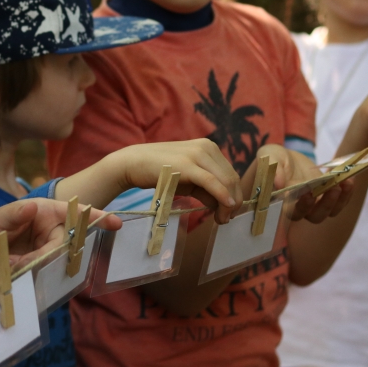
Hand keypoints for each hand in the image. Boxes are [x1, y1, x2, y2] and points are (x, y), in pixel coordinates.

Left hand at [0, 200, 121, 272]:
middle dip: (46, 255)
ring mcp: (47, 249)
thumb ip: (12, 214)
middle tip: (19, 262)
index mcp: (45, 211)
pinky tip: (14, 273)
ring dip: (35, 267)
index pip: (75, 213)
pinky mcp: (42, 266)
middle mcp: (50, 229)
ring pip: (56, 261)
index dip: (96, 217)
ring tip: (10, 265)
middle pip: (66, 244)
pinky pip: (46, 274)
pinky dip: (31, 276)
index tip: (116, 223)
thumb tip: (31, 206)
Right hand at [112, 139, 242, 224]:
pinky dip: (221, 196)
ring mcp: (197, 154)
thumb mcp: (188, 180)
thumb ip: (206, 189)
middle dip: (234, 202)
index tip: (229, 213)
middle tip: (226, 219)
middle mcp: (206, 147)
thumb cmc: (159, 172)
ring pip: (225, 181)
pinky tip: (225, 207)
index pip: (231, 174)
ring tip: (222, 219)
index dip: (235, 195)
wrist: (132, 163)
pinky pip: (211, 182)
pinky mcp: (187, 164)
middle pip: (231, 178)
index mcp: (209, 147)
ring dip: (229, 203)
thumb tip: (224, 205)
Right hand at [255, 145, 354, 222]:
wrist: (285, 158)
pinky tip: (349, 178)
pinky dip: (347, 192)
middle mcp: (300, 207)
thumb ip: (273, 169)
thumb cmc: (273, 158)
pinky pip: (340, 201)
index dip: (303, 206)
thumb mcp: (269, 157)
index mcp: (283, 202)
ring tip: (346, 181)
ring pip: (330, 211)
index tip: (309, 192)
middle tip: (333, 188)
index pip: (293, 212)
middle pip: (315, 216)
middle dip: (326, 204)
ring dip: (340, 199)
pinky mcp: (326, 195)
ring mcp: (315, 203)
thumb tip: (278, 184)